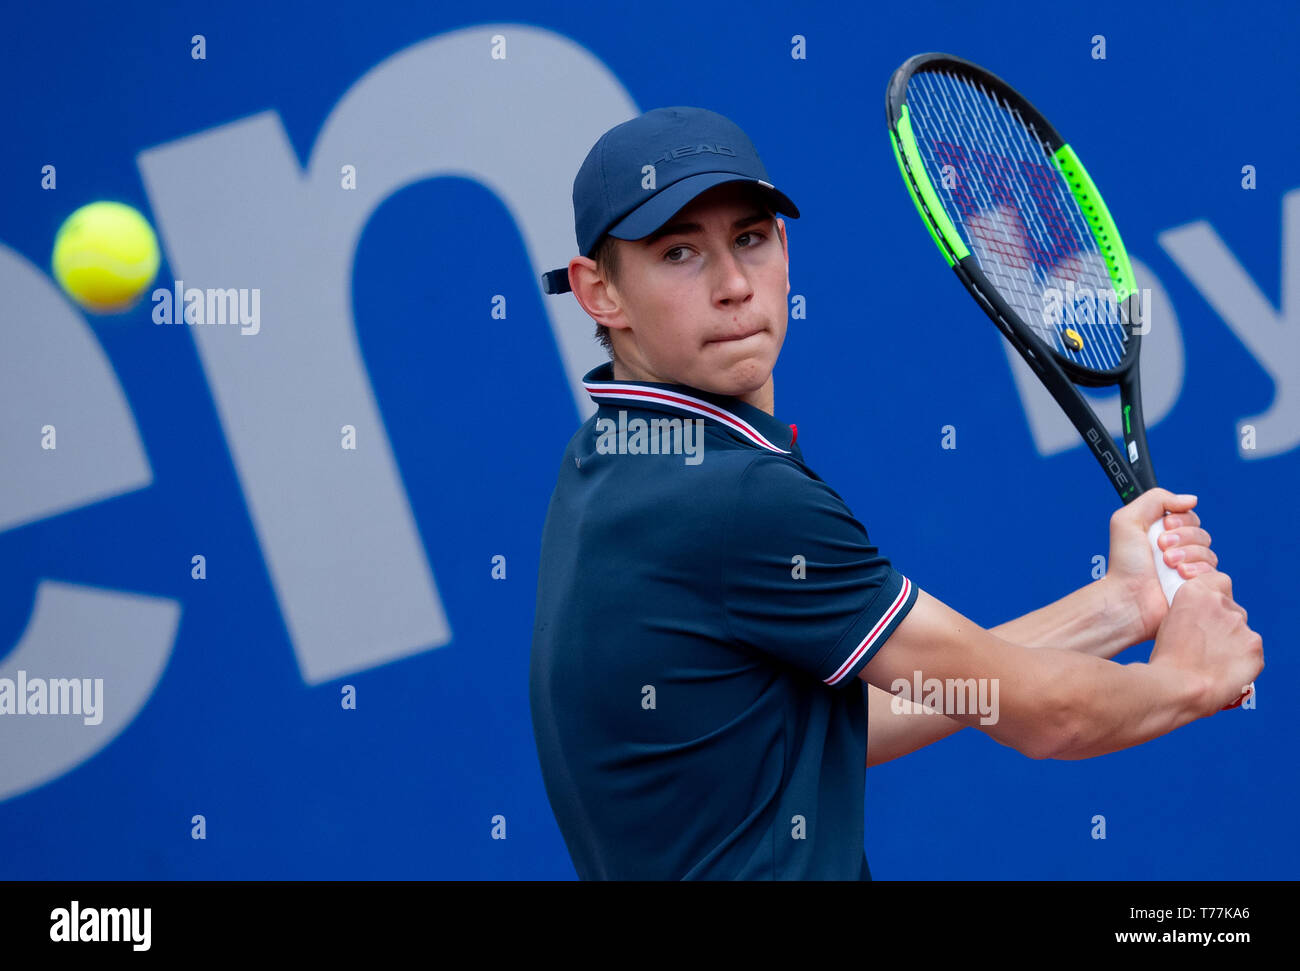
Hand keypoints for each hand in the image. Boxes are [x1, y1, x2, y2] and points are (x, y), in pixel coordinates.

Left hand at [1103, 489, 1217, 643]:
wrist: (1128, 598)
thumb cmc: (1124, 564)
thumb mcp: (1128, 520)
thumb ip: (1156, 499)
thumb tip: (1190, 500)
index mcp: (1163, 534)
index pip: (1190, 518)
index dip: (1181, 520)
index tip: (1165, 527)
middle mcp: (1178, 551)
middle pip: (1202, 534)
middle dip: (1183, 538)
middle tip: (1162, 549)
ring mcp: (1189, 571)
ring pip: (1209, 553)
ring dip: (1188, 555)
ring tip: (1168, 565)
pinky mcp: (1198, 589)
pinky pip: (1215, 574)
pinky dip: (1198, 572)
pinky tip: (1181, 576)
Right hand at [1148, 570, 1262, 715]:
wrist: (1179, 687)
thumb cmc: (1166, 660)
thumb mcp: (1168, 623)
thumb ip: (1190, 612)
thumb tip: (1203, 619)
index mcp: (1194, 592)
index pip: (1218, 579)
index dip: (1214, 597)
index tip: (1207, 612)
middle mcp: (1220, 603)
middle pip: (1231, 609)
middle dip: (1222, 624)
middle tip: (1206, 646)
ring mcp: (1240, 624)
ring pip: (1241, 631)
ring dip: (1231, 643)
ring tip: (1212, 663)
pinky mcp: (1254, 646)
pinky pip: (1251, 651)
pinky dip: (1242, 660)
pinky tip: (1225, 670)